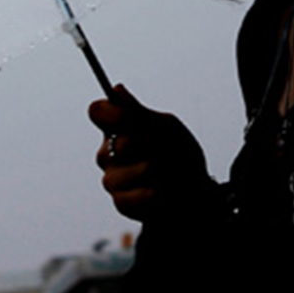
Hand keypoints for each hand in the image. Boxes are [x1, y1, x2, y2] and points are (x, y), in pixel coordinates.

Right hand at [88, 84, 210, 221]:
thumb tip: (117, 90)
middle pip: (122, 142)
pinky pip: (140, 195)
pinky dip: (161, 192)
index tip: (133, 118)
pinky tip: (166, 191)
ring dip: (163, 171)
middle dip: (153, 145)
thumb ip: (139, 113)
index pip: (98, 112)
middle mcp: (107, 153)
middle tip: (167, 150)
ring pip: (136, 170)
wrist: (195, 192)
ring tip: (171, 173)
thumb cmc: (179, 155)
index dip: (114, 114)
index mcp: (116, 129)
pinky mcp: (121, 202)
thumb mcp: (166, 127)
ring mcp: (112, 179)